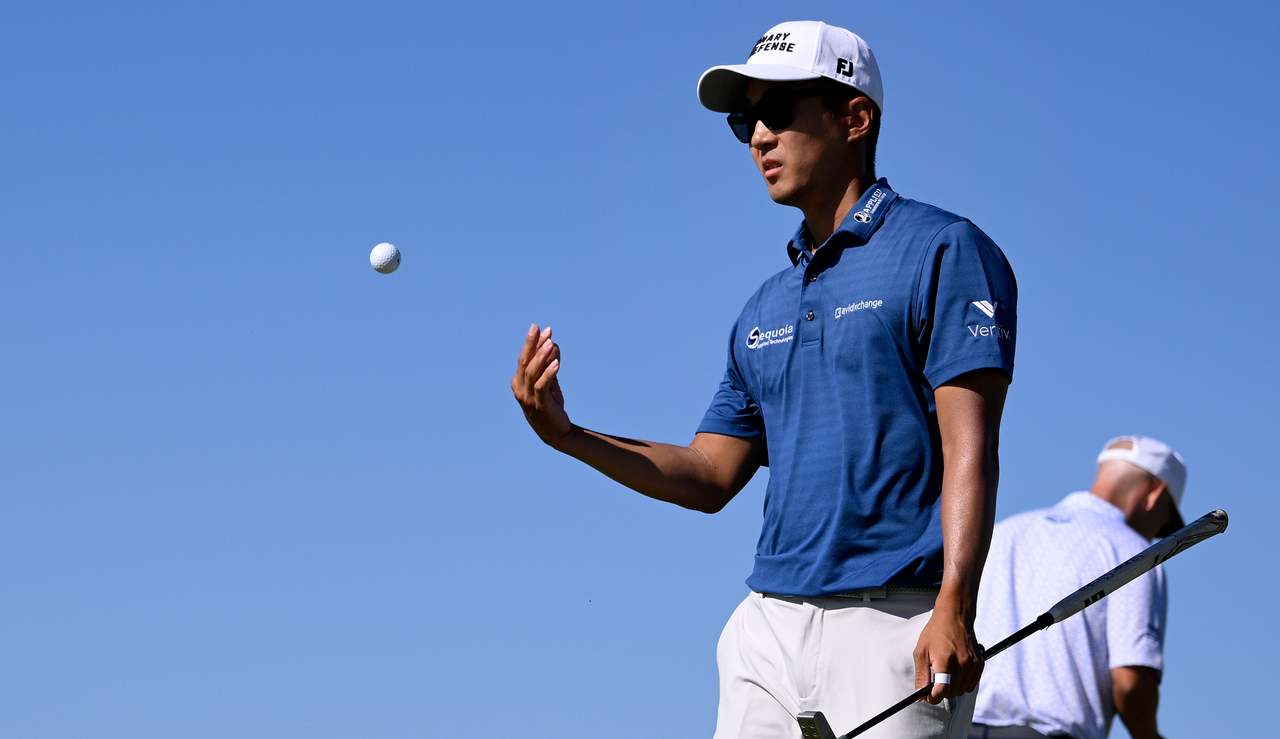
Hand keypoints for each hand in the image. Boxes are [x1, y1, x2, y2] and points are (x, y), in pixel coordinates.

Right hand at [512, 324, 572, 446]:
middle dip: (532, 344)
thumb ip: (550, 364)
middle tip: (540, 329)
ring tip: (550, 342)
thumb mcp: (550, 383)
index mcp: (518, 383)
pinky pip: (542, 386)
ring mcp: (528, 398)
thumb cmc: (550, 406)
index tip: (540, 328)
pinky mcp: (540, 405)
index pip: (524, 359)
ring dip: (541, 356)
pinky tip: (557, 363)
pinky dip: (549, 373)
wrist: (556, 432)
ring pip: (532, 372)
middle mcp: (520, 389)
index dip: (532, 343)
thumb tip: (553, 344)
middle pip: (524, 362)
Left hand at [913, 603, 982, 703]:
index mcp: (946, 660)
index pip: (942, 690)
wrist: (955, 616)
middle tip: (934, 683)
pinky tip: (955, 672)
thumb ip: (921, 675)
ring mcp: (973, 664)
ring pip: (962, 691)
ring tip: (945, 674)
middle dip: (941, 692)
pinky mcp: (980, 664)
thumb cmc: (936, 632)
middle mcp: (962, 664)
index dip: (933, 698)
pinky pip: (971, 684)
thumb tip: (920, 695)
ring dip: (952, 688)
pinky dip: (963, 683)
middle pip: (952, 693)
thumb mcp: (921, 651)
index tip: (927, 697)